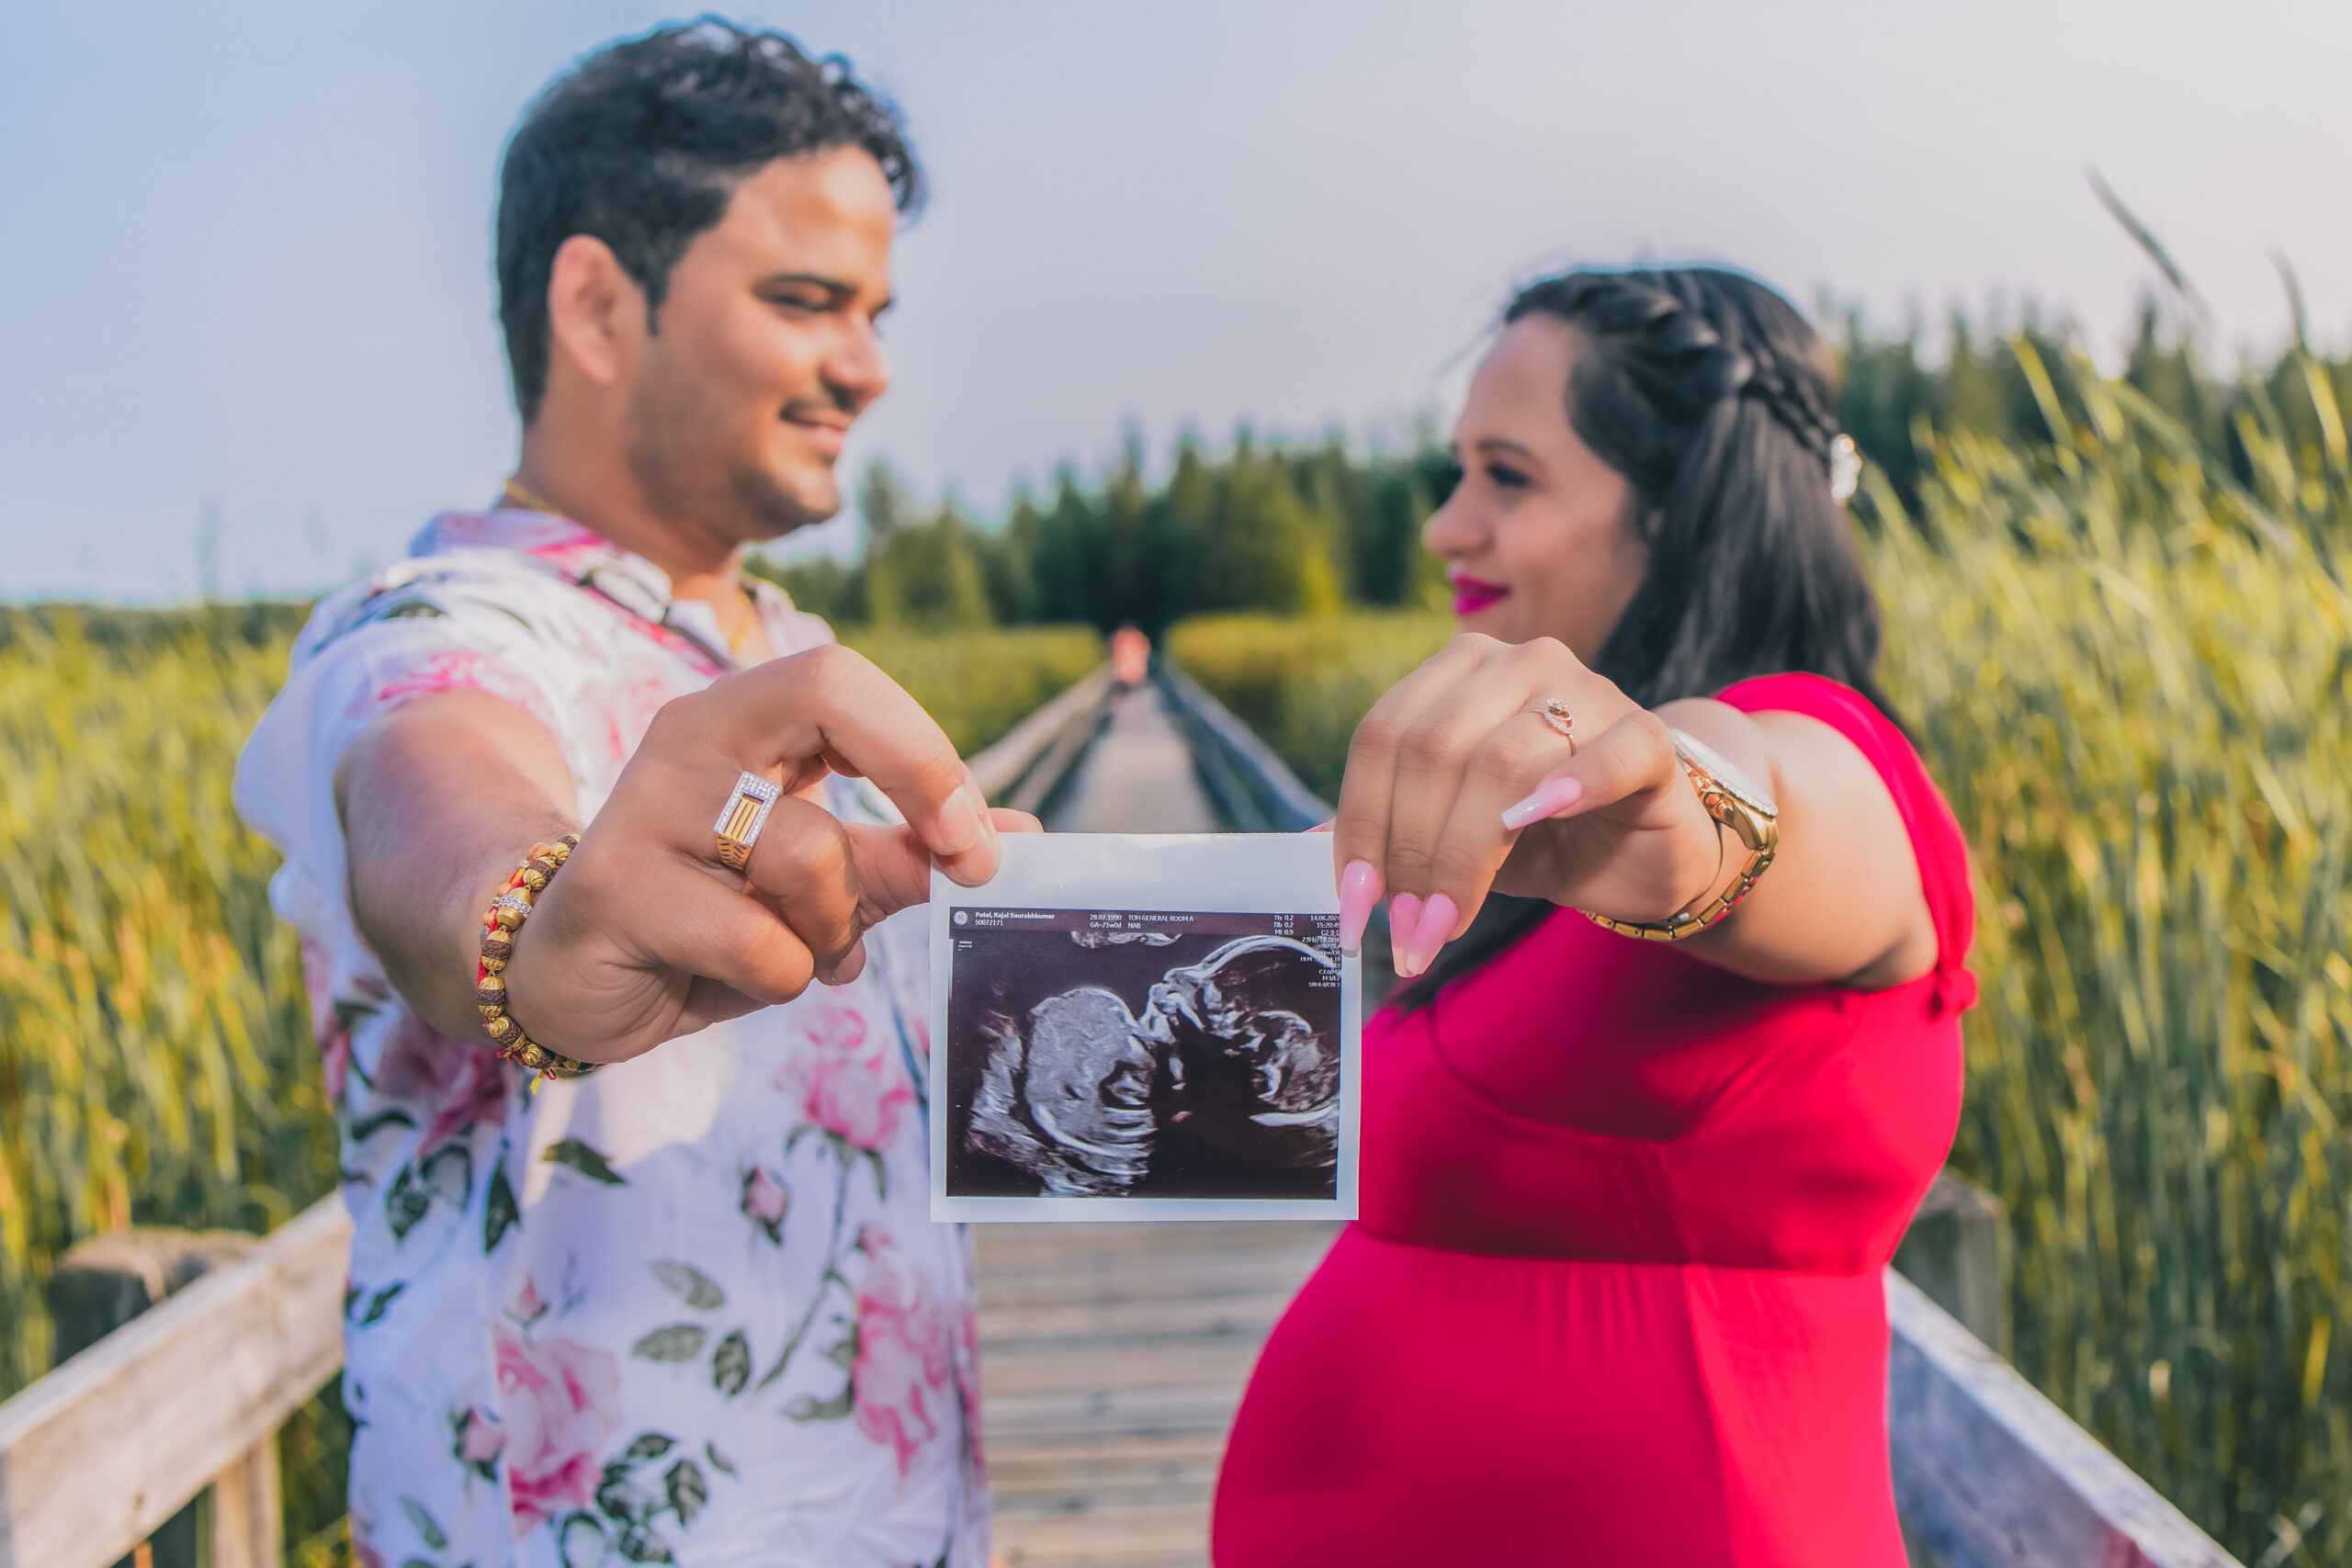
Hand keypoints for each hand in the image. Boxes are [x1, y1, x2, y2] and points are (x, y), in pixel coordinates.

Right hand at [502, 644, 1035, 1062]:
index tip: (974, 839)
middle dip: (919, 778)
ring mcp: (643, 808)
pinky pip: (758, 942)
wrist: (562, 973)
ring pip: (809, 854)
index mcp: (740, 719)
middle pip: (826, 692)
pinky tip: (735, 975)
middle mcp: (688, 740)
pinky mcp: (612, 890)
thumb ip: (904, 856)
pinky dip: (778, 977)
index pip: (843, 677)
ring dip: (835, 929)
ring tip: (802, 952)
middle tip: (958, 865)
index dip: (925, 748)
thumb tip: (1019, 840)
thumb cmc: (705, 916)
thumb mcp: (817, 883)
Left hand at [1331, 633, 1724, 976]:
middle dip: (1410, 854)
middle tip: (1405, 932)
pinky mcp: (1647, 736)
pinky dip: (1570, 787)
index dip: (1360, 825)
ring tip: (1445, 925)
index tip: (1354, 909)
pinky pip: (1606, 754)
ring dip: (1463, 858)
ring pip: (1501, 762)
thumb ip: (1384, 830)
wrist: (1640, 854)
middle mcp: (1520, 663)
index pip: (1383, 736)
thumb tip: (1301, 852)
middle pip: (1433, 751)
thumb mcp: (1444, 833)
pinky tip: (1535, 824)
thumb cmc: (1534, 837)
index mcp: (1458, 671)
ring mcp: (1589, 691)